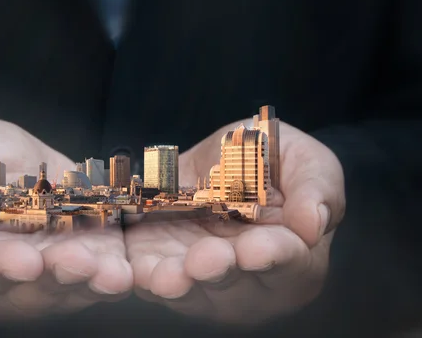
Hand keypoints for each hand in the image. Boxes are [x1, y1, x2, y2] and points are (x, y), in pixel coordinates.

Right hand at [0, 118, 132, 319]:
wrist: (14, 158)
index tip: (25, 261)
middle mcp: (6, 277)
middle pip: (31, 288)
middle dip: (58, 276)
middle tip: (80, 262)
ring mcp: (49, 273)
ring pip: (71, 287)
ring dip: (92, 281)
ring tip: (112, 272)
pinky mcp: (87, 260)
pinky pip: (101, 274)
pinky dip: (115, 272)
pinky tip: (127, 268)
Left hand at [125, 121, 344, 325]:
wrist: (225, 157)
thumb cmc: (275, 161)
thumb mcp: (305, 160)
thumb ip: (318, 188)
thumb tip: (313, 224)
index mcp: (294, 257)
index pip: (288, 263)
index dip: (272, 256)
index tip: (255, 249)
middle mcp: (250, 280)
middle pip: (235, 286)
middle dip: (217, 273)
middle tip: (204, 261)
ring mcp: (204, 278)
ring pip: (189, 291)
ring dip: (176, 284)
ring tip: (167, 276)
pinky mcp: (163, 265)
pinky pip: (150, 275)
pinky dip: (141, 274)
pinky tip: (132, 269)